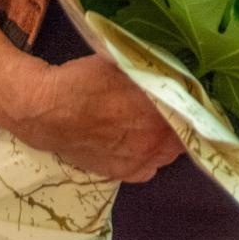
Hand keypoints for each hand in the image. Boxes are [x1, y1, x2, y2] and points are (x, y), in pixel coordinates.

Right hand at [0, 55, 183, 181]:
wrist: (44, 112)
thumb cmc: (83, 82)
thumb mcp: (122, 67)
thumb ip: (153, 74)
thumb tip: (177, 75)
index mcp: (156, 112)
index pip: (192, 112)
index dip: (194, 103)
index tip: (193, 95)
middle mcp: (152, 142)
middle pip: (184, 133)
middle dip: (182, 120)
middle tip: (174, 107)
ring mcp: (138, 161)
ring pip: (168, 151)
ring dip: (168, 138)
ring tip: (158, 124)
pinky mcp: (123, 173)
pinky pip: (149, 166)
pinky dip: (150, 154)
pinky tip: (141, 141)